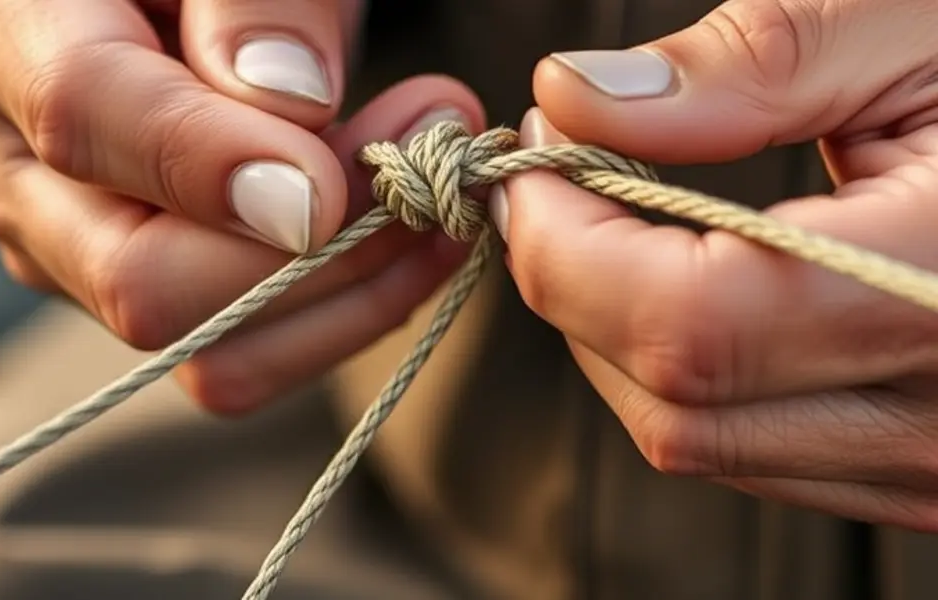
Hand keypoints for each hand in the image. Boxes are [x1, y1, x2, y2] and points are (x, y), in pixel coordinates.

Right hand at [0, 0, 484, 413]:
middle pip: (140, 279)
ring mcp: (64, 248)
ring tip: (435, 208)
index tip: (339, 171)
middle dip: (315, 248)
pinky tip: (398, 246)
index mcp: (10, 29)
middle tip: (432, 163)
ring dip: (344, 294)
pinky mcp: (130, 294)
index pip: (83, 116)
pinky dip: (333, 316)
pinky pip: (234, 357)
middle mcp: (10, 163)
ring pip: (201, 347)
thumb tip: (291, 104)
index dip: (217, 161)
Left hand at [495, 0, 937, 529]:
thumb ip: (752, 66)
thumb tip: (578, 100)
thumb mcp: (926, 23)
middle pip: (667, 400)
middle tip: (565, 172)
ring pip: (692, 436)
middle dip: (573, 283)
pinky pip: (746, 447)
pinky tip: (692, 276)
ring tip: (625, 214)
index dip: (570, 244)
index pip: (691, 328)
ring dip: (615, 328)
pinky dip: (680, 366)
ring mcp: (936, 465)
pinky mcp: (917, 473)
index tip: (538, 156)